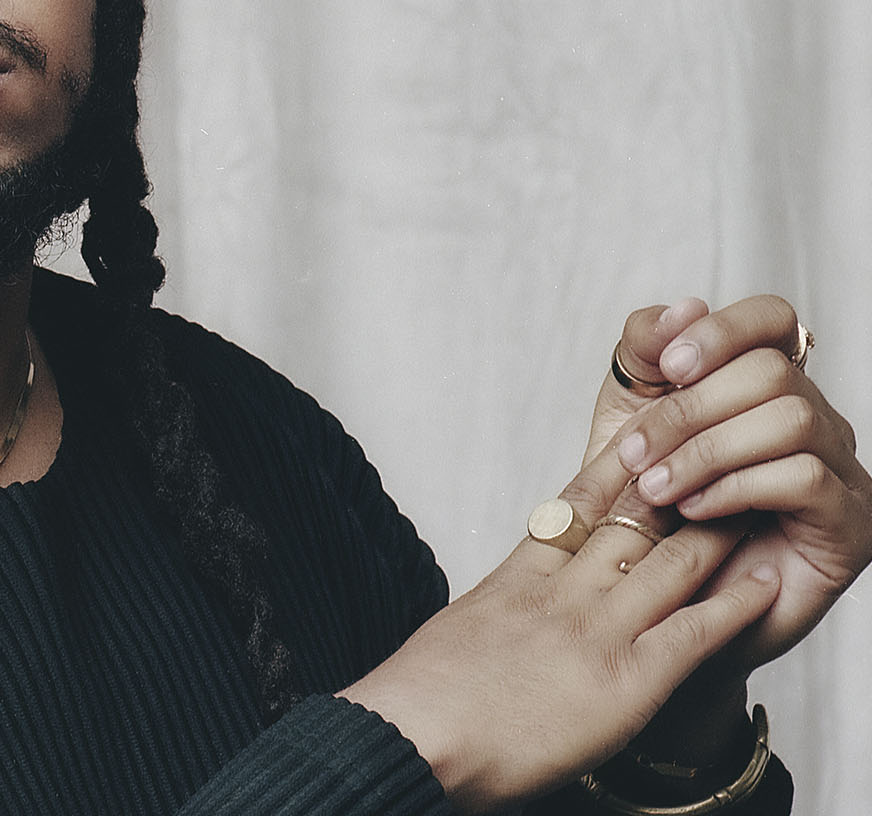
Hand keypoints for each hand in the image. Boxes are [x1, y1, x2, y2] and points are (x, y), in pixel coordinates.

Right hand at [341, 442, 780, 811]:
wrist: (414, 735)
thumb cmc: (417, 698)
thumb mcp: (452, 634)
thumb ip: (490, 614)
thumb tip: (495, 617)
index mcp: (515, 579)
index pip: (573, 508)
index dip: (613, 472)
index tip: (640, 442)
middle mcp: (561, 594)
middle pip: (629, 526)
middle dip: (676, 490)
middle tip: (713, 458)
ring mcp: (595, 632)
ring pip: (670, 566)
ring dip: (716, 535)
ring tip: (751, 508)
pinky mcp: (625, 681)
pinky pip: (693, 633)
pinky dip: (734, 606)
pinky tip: (763, 583)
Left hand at [607, 295, 870, 672]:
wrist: (654, 605)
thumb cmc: (644, 508)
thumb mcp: (626, 418)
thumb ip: (647, 355)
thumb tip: (683, 307)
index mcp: (766, 385)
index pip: (773, 320)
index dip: (723, 331)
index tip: (670, 366)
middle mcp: (815, 420)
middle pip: (773, 371)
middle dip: (690, 409)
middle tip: (633, 453)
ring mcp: (842, 472)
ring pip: (789, 419)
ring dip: (706, 450)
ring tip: (654, 489)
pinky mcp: (851, 526)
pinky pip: (802, 478)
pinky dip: (734, 487)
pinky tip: (692, 511)